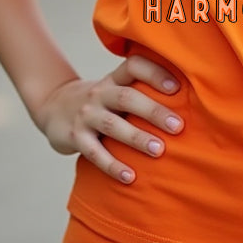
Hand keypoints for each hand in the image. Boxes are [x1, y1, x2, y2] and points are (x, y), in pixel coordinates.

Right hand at [33, 55, 183, 183]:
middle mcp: (100, 93)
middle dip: (154, 111)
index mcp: (113, 78)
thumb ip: (141, 89)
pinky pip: (95, 153)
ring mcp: (86, 115)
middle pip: (127, 97)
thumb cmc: (100, 100)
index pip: (134, 66)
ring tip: (159, 150)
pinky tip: (130, 177)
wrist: (53, 107)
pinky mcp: (75, 137)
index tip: (177, 87)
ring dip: (137, 138)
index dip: (155, 73)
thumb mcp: (115, 87)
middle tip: (178, 126)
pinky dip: (112, 166)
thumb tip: (189, 98)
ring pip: (112, 125)